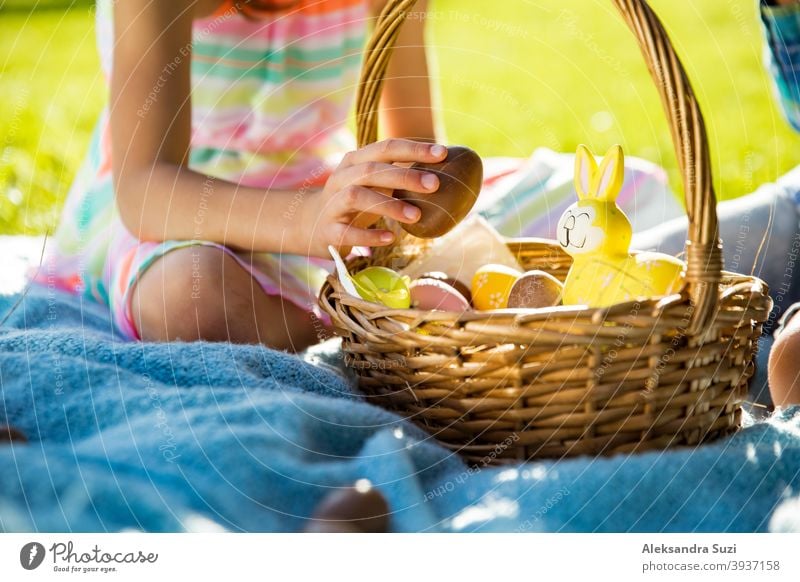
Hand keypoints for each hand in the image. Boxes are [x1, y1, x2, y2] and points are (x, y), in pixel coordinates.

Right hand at [292, 138, 446, 256]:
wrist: (308, 224)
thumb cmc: (352, 202)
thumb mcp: (371, 183)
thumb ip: (398, 175)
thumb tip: (442, 171)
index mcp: (356, 161)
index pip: (386, 148)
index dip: (414, 149)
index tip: (443, 153)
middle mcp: (342, 178)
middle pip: (373, 170)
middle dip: (406, 175)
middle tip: (435, 184)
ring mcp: (333, 204)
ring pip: (359, 197)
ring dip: (389, 206)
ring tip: (416, 216)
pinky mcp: (328, 230)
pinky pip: (347, 232)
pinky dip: (368, 236)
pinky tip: (389, 238)